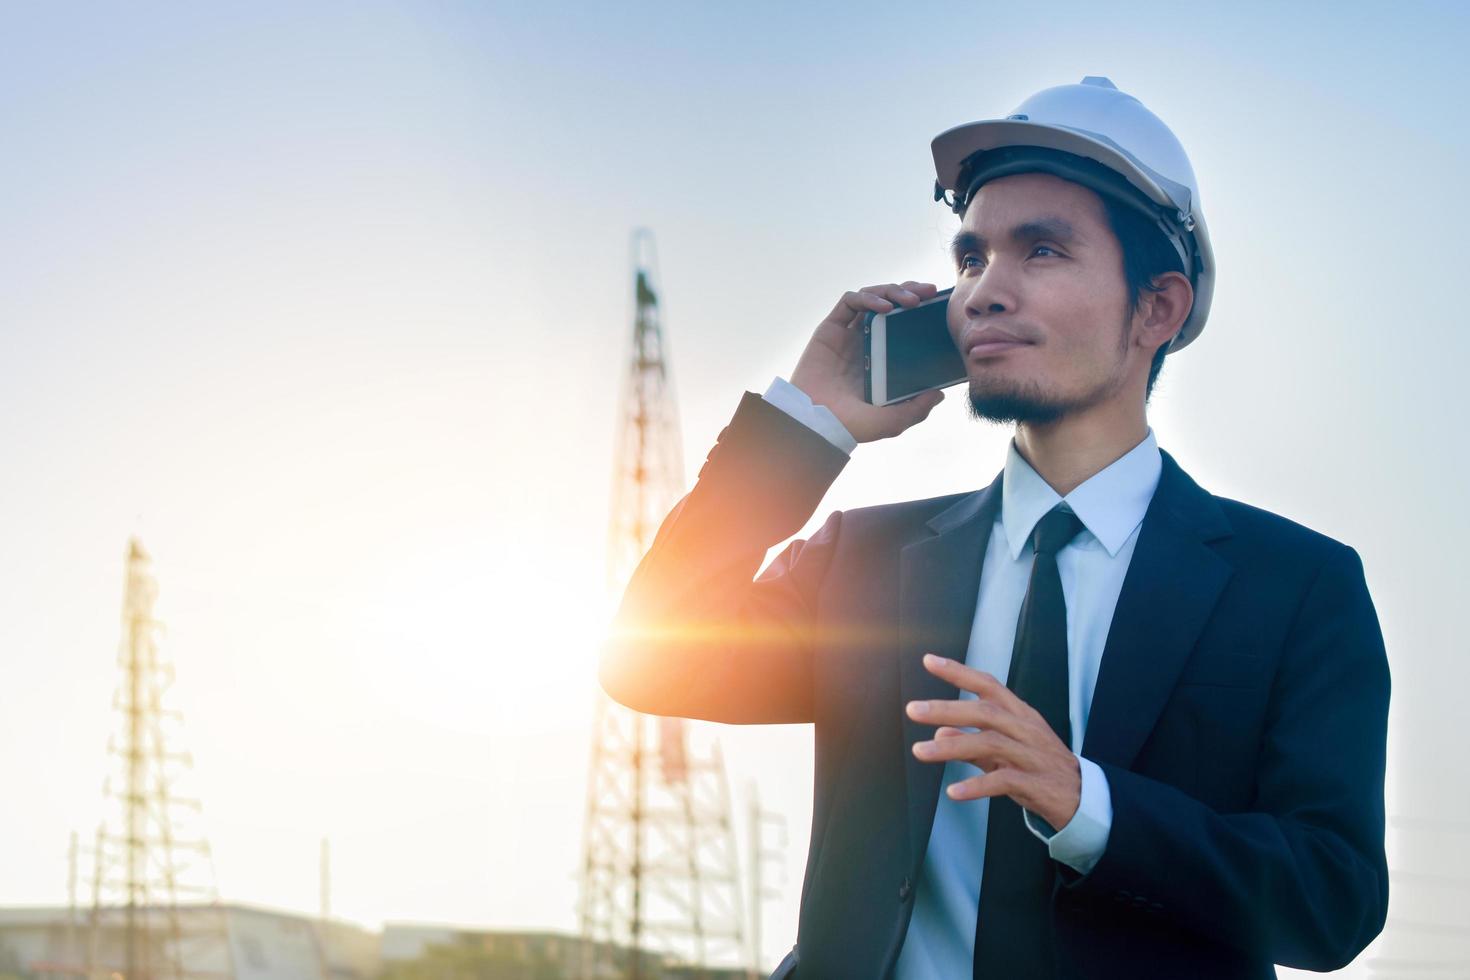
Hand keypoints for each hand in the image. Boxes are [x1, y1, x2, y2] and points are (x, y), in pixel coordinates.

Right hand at [789, 282, 946, 443]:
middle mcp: (866, 342)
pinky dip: (868, 297)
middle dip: (912, 292)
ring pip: (873, 297)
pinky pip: (850, 301)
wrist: (815, 423)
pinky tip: (884, 307)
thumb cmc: (850, 425)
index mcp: (881, 360)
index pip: (905, 326)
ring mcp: (848, 334)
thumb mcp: (892, 421)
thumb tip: (940, 394)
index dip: (922, 314)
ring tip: (912, 300)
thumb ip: (917, 409)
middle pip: (892, 305)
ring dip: (893, 291)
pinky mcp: (830, 328)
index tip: (940, 309)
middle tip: (930, 293)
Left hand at [905, 653, 1081, 830]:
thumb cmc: (1039, 766)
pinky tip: (953, 792)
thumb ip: (972, 741)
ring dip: (951, 748)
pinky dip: (976, 786)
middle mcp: (1025, 729)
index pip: (988, 685)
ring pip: (989, 744)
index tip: (929, 661)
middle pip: (985, 712)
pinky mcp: (1035, 783)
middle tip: (914, 710)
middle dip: (947, 709)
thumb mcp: (1005, 750)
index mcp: (1019, 714)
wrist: (1082, 797)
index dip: (959, 672)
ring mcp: (1031, 755)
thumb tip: (940, 733)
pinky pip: (1002, 781)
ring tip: (920, 751)